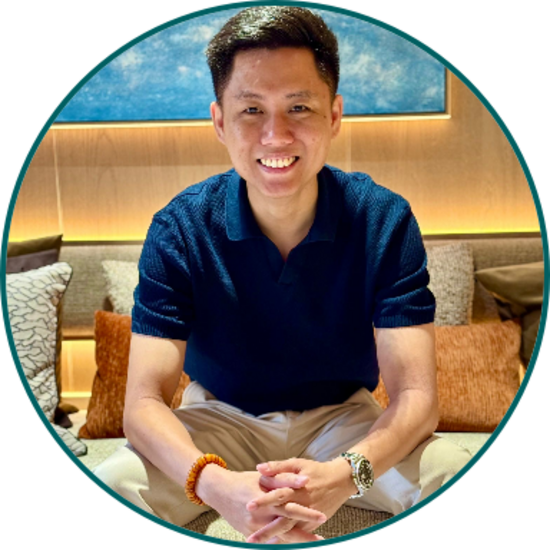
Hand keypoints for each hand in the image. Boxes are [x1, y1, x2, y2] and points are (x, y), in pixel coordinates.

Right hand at [196, 465, 326, 541]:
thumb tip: (305, 480)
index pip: (290, 508)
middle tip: (322, 538)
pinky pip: (269, 541)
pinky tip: (293, 544)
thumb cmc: (244, 481)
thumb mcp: (264, 477)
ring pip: (279, 538)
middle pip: (287, 528)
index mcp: (265, 500)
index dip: (306, 513)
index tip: (323, 515)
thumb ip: (284, 478)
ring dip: (296, 542)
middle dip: (305, 534)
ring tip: (313, 543)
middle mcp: (259, 517)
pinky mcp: (249, 534)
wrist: (219, 491)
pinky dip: (282, 543)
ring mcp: (253, 528)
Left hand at [245, 457, 357, 543]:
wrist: (340, 481)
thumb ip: (278, 467)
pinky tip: (272, 544)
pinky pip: (297, 534)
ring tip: (257, 544)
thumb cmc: (315, 470)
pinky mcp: (311, 524)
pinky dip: (285, 540)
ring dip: (273, 538)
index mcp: (297, 489)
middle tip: (250, 538)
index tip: (249, 505)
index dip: (264, 501)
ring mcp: (307, 517)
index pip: (278, 495)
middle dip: (266, 530)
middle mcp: (302, 505)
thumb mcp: (297, 464)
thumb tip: (259, 468)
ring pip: (289, 531)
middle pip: (282, 520)